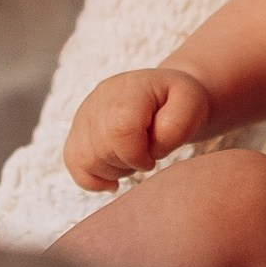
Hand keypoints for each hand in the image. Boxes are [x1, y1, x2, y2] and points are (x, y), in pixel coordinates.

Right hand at [63, 66, 213, 190]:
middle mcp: (100, 97)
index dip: (138, 155)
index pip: (120, 131)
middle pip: (101, 149)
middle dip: (128, 164)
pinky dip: (92, 178)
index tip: (154, 155)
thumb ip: (176, 126)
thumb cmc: (181, 102)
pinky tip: (113, 178)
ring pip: (84, 159)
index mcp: (129, 88)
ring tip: (133, 158)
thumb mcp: (193, 104)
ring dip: (113, 170)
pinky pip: (72, 162)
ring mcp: (85, 113)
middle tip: (147, 156)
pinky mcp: (78, 129)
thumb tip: (150, 148)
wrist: (168, 94)